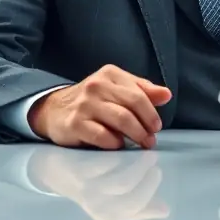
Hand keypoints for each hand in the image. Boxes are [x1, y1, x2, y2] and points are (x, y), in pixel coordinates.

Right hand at [28, 65, 171, 148]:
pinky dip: (115, 143)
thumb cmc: (92, 101)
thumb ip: (141, 90)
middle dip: (146, 126)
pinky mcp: (74, 124)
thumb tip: (166, 95)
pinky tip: (118, 145)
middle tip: (151, 139)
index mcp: (109, 74)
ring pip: (121, 120)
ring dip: (136, 135)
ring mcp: (84, 105)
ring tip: (142, 144)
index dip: (151, 112)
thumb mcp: (116, 89)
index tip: (156, 126)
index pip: (139, 93)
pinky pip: (102, 136)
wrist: (53, 110)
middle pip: (132, 107)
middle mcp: (96, 86)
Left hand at [29, 148, 168, 219]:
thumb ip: (141, 205)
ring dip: (132, 162)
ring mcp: (84, 186)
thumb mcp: (116, 200)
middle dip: (143, 172)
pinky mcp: (76, 167)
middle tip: (152, 155)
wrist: (57, 171)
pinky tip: (122, 138)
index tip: (157, 171)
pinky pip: (99, 161)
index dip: (148, 189)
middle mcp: (95, 204)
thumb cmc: (95, 184)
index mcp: (108, 215)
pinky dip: (114, 149)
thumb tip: (164, 210)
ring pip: (114, 177)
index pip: (134, 207)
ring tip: (141, 145)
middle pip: (125, 191)